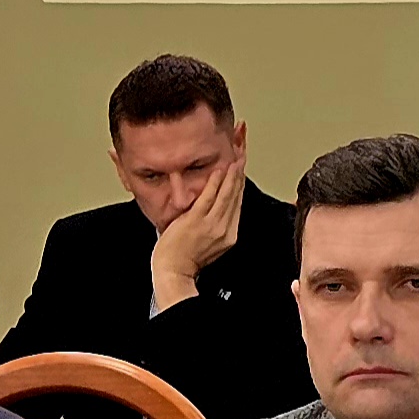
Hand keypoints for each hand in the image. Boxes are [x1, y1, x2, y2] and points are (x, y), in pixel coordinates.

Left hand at [149, 125, 250, 308]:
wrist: (173, 271)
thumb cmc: (184, 257)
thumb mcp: (207, 241)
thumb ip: (213, 223)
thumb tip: (214, 207)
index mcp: (229, 233)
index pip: (238, 200)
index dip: (241, 179)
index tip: (242, 161)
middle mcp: (226, 228)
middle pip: (237, 193)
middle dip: (241, 168)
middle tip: (244, 146)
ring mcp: (213, 225)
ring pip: (228, 193)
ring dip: (233, 171)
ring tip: (238, 152)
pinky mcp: (198, 221)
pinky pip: (210, 197)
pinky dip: (217, 182)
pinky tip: (220, 169)